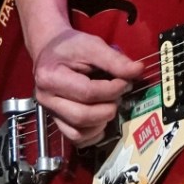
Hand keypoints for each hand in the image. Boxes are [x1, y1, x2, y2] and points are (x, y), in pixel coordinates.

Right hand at [32, 26, 144, 146]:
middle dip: (107, 109)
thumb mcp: (92, 44)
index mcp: (51, 76)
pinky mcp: (56, 120)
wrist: (49, 50)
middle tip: (119, 96)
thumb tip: (138, 71)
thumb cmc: (70, 46)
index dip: (111, 90)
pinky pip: (74, 138)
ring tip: (110, 105)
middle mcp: (46, 99)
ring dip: (101, 123)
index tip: (126, 82)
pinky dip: (92, 134)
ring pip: (77, 132)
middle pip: (82, 116)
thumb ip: (114, 60)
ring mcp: (49, 112)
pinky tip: (102, 120)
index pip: (87, 92)